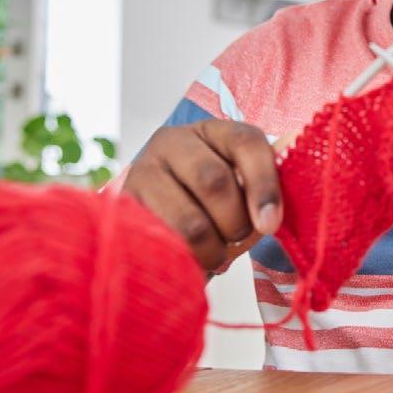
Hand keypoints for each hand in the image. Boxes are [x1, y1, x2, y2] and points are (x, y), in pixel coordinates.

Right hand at [122, 120, 281, 270]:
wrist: (155, 219)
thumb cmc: (211, 203)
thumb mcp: (239, 190)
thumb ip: (259, 194)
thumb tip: (268, 219)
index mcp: (214, 131)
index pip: (246, 143)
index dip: (264, 185)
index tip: (271, 224)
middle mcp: (174, 142)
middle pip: (215, 181)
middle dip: (235, 222)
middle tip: (238, 240)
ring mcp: (143, 171)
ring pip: (189, 221)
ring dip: (211, 249)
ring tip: (215, 256)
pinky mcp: (122, 207)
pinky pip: (161, 243)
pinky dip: (183, 259)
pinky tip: (188, 261)